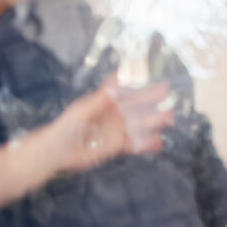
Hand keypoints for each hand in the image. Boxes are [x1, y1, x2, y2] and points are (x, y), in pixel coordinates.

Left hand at [36, 84, 172, 176]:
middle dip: (151, 99)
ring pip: (139, 124)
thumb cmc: (65, 127)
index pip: (124, 89)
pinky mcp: (117, 146)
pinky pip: (136, 144)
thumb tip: (115, 88)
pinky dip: (147, 144)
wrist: (58, 151)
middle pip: (136, 105)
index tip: (149, 75)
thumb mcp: (81, 111)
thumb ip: (99, 101)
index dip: (137, 82)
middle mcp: (113, 114)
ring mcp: (117, 130)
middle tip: (167, 94)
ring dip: (154, 121)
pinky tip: (158, 142)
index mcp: (105, 102)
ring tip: (168, 118)